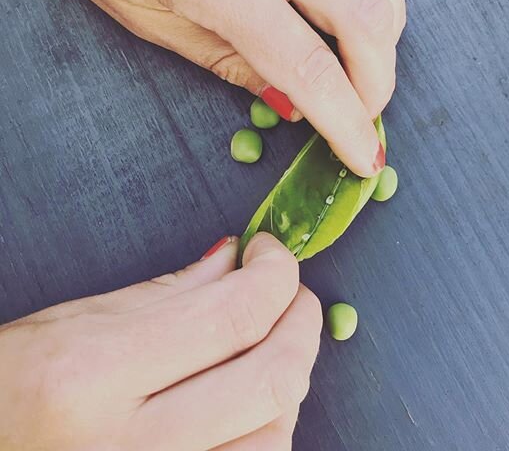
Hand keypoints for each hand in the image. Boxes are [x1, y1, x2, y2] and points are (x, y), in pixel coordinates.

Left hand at [0, 0, 404, 175]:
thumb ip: (228, 62)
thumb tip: (290, 99)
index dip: (345, 120)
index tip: (363, 154)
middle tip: (366, 108)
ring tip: (373, 55)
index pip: (305, 62)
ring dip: (389, 19)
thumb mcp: (146, 20)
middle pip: (362, 11)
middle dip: (379, 77)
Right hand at [0, 234, 320, 450]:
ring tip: (266, 346)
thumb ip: (170, 291)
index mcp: (94, 375)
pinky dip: (267, 427)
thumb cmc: (11, 387)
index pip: (233, 317)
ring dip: (288, 379)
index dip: (274, 275)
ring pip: (276, 438)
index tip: (271, 255)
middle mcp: (130, 448)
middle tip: (290, 293)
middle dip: (301, 322)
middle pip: (272, 381)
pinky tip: (248, 399)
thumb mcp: (76, 321)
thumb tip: (236, 260)